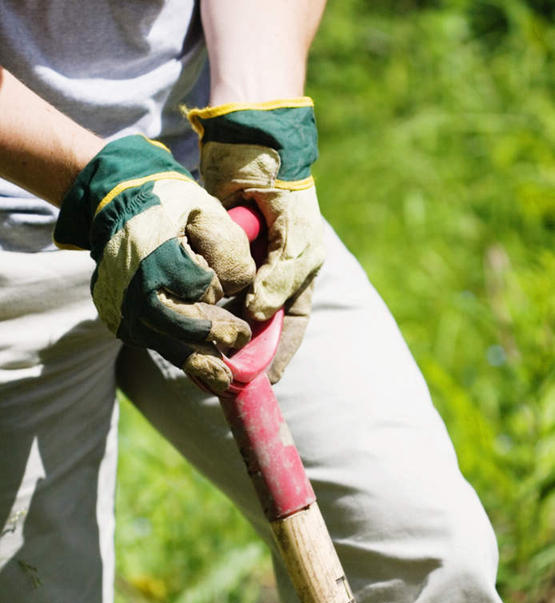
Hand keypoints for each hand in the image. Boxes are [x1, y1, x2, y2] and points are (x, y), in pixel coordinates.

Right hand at [54, 135, 255, 392]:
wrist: (114, 205)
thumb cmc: (167, 205)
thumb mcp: (205, 211)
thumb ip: (228, 247)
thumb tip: (238, 289)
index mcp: (158, 258)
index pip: (203, 288)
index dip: (217, 286)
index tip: (220, 286)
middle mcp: (136, 290)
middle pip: (184, 327)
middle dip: (215, 338)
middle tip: (240, 340)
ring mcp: (124, 311)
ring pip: (168, 344)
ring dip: (198, 361)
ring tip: (223, 380)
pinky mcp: (119, 323)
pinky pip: (154, 342)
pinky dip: (179, 350)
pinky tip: (201, 363)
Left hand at [187, 98, 324, 382]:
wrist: (248, 142)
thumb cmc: (284, 190)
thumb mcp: (294, 237)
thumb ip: (281, 278)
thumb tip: (260, 317)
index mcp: (297, 273)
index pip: (291, 325)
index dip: (278, 354)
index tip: (264, 381)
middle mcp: (268, 274)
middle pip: (257, 324)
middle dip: (243, 349)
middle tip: (224, 374)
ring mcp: (241, 264)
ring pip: (230, 310)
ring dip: (219, 331)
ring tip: (204, 356)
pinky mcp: (214, 254)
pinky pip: (208, 288)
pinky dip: (201, 305)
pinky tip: (189, 320)